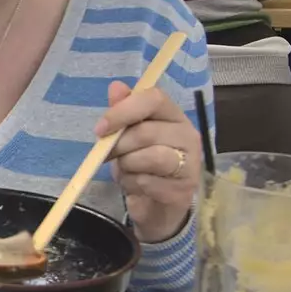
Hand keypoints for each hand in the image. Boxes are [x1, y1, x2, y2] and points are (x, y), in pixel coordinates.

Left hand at [94, 83, 199, 243]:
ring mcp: (190, 164)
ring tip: (127, 171)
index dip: (123, 111)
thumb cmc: (142, 165)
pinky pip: (148, 182)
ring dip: (127, 166)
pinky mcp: (184, 190)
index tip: (100, 128)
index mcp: (174, 116)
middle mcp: (188, 136)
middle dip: (119, 145)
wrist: (156, 204)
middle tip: (109, 156)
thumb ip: (123, 111)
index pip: (154, 99)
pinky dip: (133, 185)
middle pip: (146, 132)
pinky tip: (137, 186)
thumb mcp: (128, 136)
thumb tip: (116, 86)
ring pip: (150, 157)